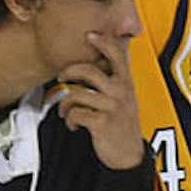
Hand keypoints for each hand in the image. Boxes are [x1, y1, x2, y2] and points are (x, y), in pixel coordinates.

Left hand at [56, 30, 145, 169]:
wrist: (128, 155)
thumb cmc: (122, 124)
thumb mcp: (125, 98)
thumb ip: (114, 81)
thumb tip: (96, 64)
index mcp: (126, 83)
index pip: (117, 55)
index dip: (103, 42)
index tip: (90, 35)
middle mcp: (121, 91)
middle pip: (88, 70)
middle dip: (69, 71)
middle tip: (62, 77)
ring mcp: (112, 106)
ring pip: (76, 94)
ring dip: (65, 104)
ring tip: (66, 111)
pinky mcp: (101, 122)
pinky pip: (75, 114)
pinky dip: (70, 120)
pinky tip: (75, 125)